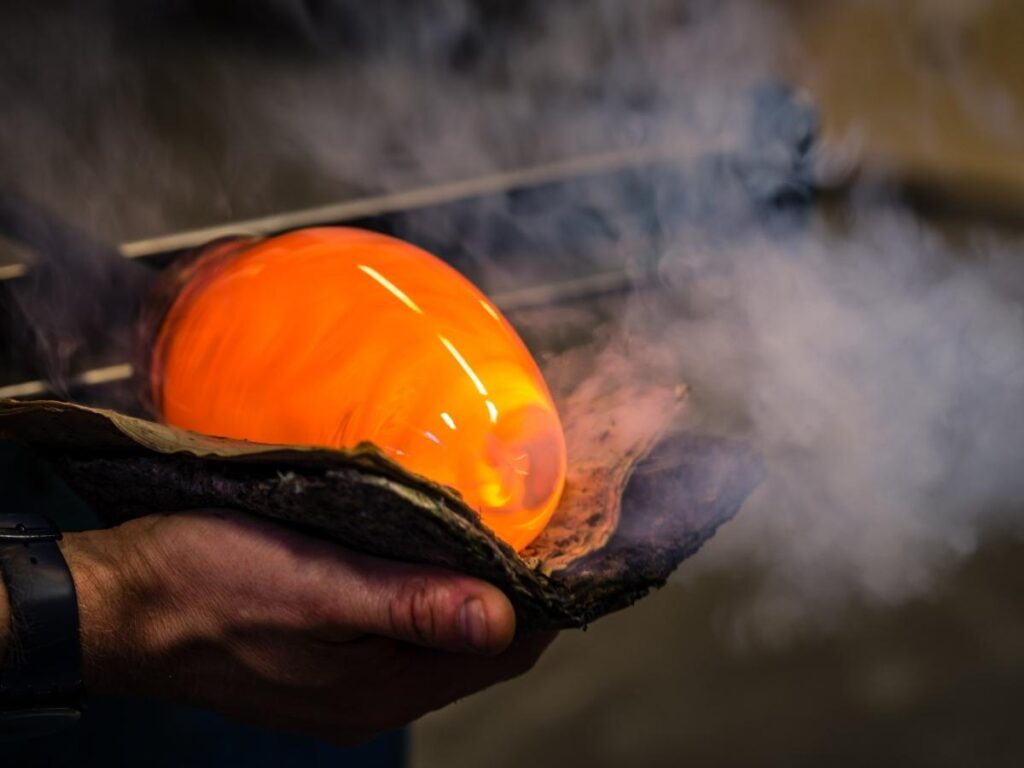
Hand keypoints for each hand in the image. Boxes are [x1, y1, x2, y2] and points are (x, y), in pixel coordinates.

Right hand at [57, 509, 551, 743]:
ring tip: (491, 528)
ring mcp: (347, 683)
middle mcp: (374, 696)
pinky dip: (427, 594)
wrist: (119, 607)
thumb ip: (408, 607)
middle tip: (536, 523)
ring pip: (440, 639)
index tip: (570, 546)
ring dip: (470, 590)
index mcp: (382, 685)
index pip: (504, 653)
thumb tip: (503, 619)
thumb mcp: (313, 585)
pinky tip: (423, 550)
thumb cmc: (207, 585)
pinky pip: (401, 632)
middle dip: (515, 593)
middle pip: (477, 648)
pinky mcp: (322, 660)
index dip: (545, 602)